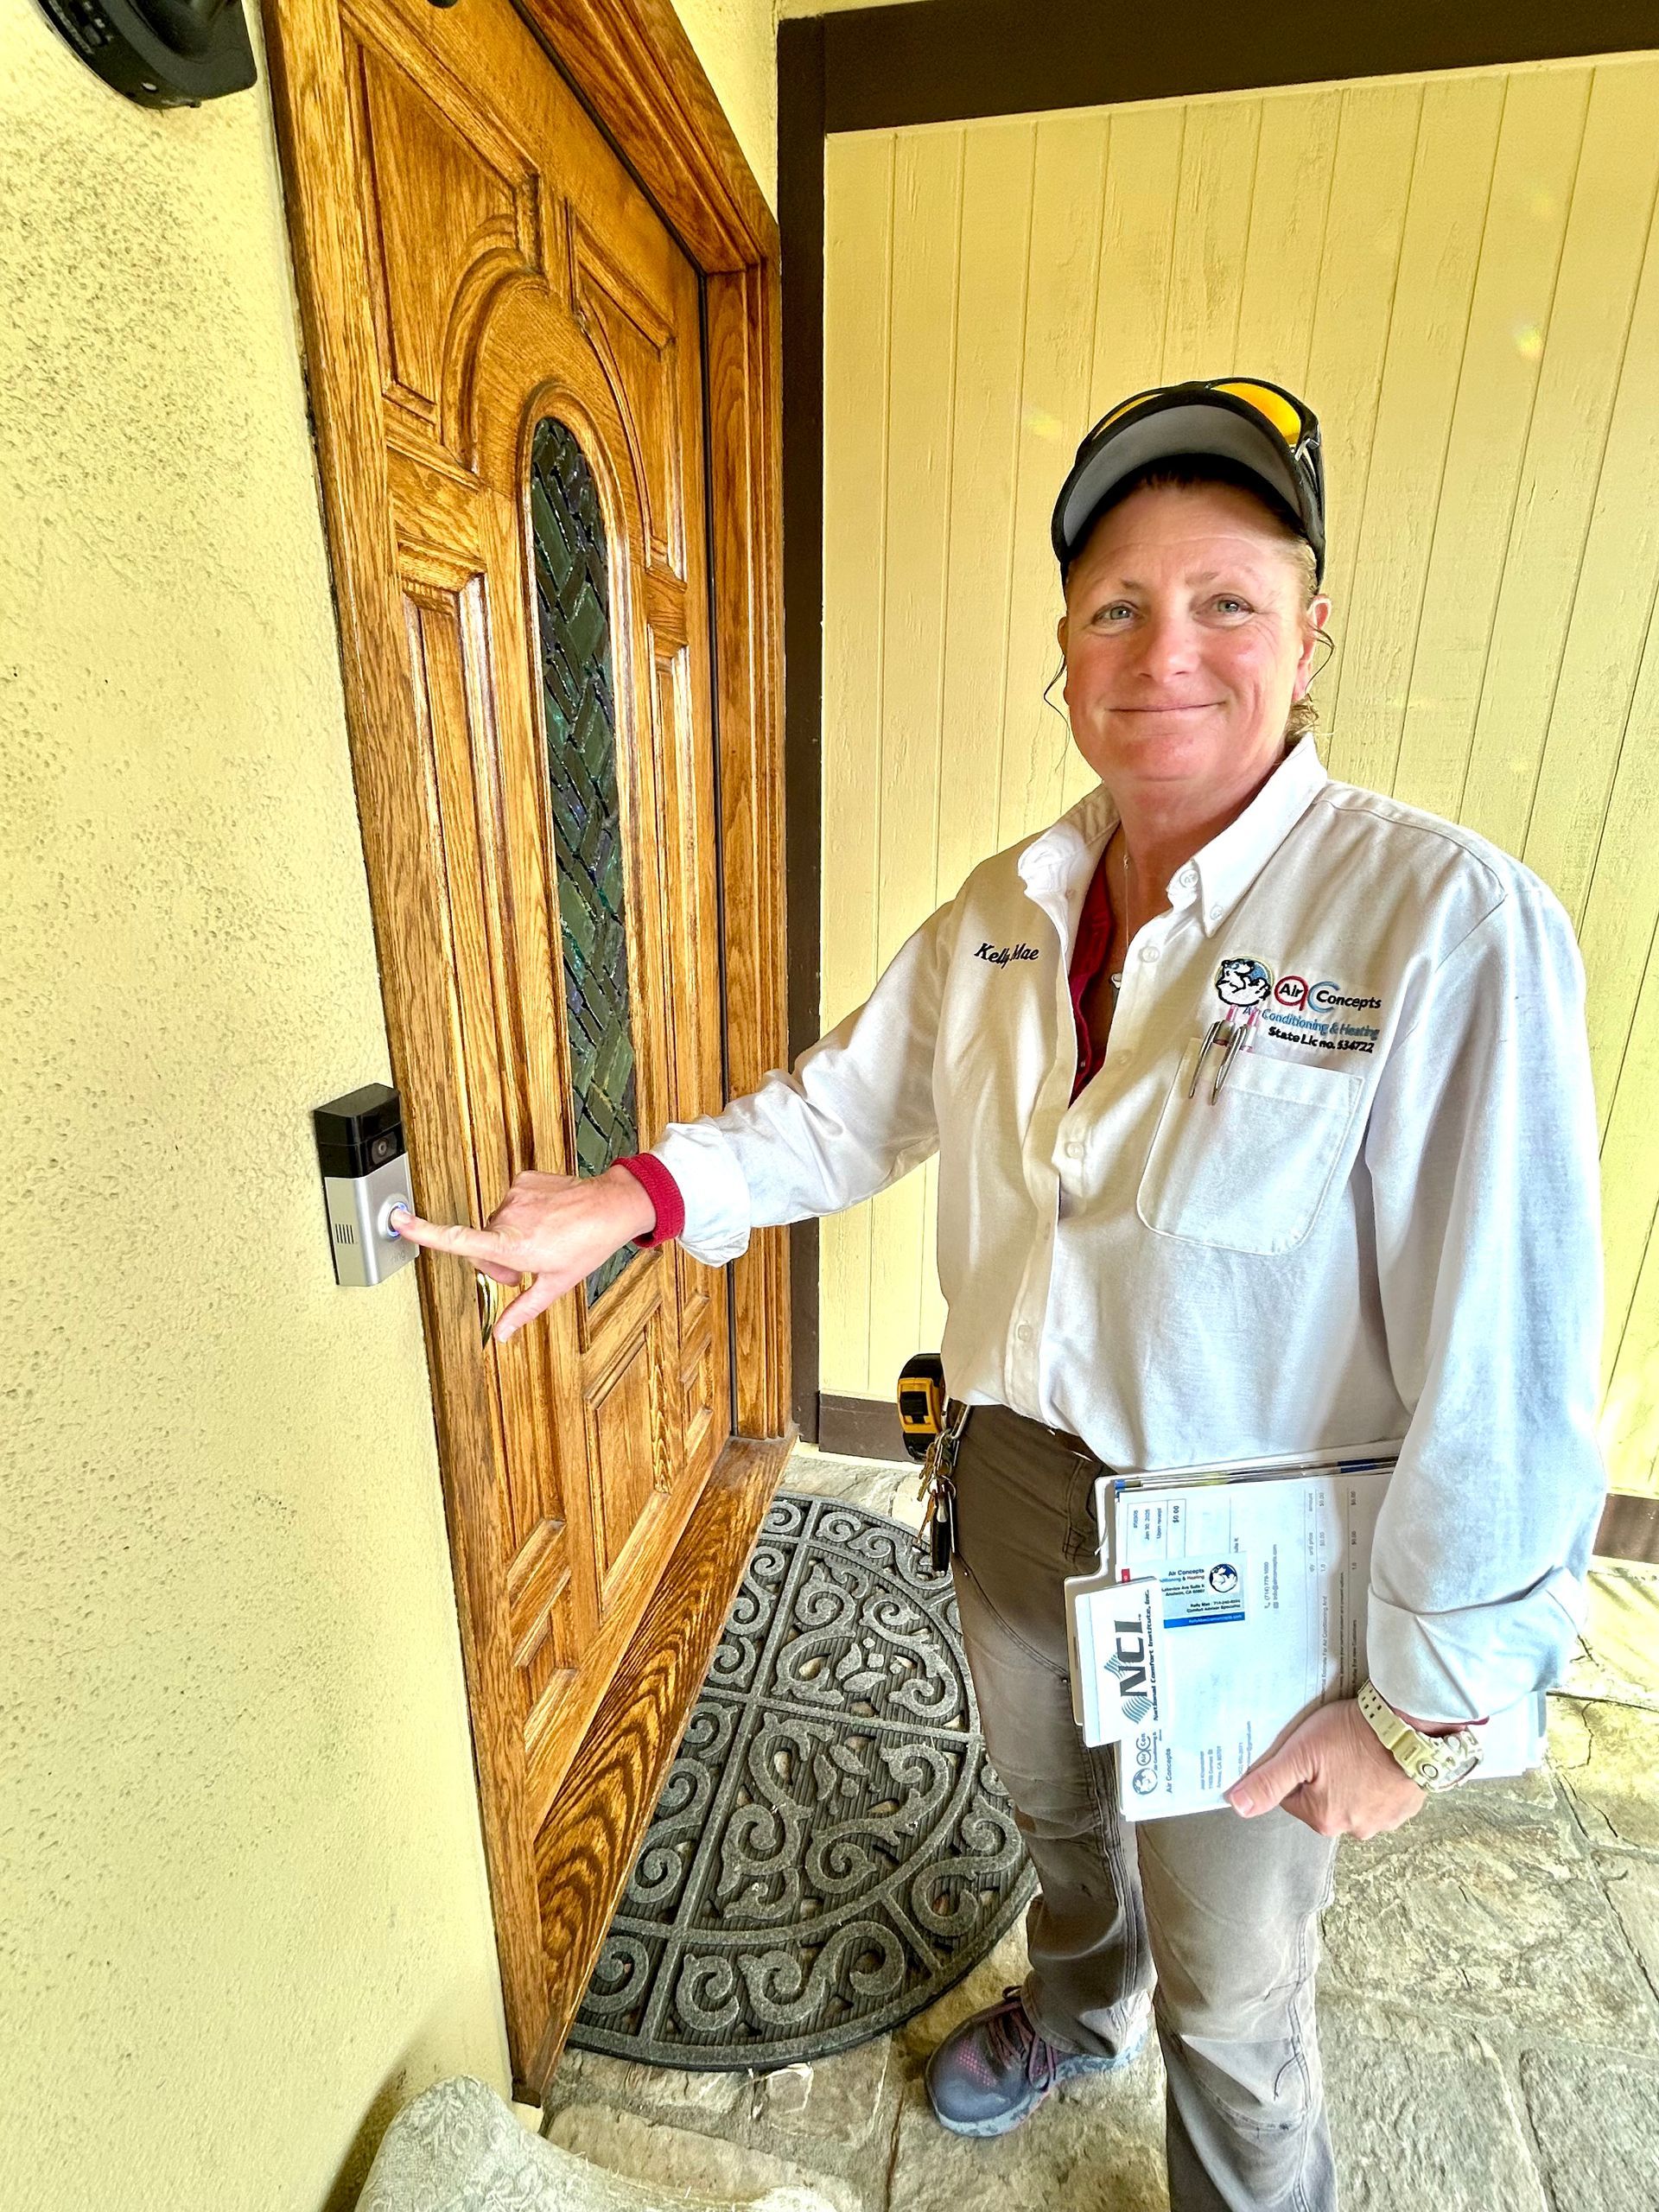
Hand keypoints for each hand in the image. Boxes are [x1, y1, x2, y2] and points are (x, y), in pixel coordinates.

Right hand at [389, 1164, 656, 1340]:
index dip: (425, 1232)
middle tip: (528, 1267)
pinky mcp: (523, 1179)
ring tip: (544, 1240)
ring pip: (497, 1224)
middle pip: (482, 1244)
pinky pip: (512, 1202)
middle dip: (497, 1259)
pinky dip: (524, 1214)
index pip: (459, 1240)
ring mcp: (515, 1195)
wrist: (613, 1206)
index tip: (398, 1221)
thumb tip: (500, 1335)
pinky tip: (547, 1219)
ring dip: (510, 1236)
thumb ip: (522, 1311)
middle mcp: (509, 1218)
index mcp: (513, 1246)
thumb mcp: (555, 1285)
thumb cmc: (588, 1246)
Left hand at [1225, 1699, 1427, 1839]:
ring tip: (1357, 1752)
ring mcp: (1384, 1822)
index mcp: (1323, 1819)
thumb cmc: (1351, 1737)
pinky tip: (1378, 1760)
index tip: (1306, 1750)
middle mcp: (1354, 1829)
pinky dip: (1377, 1783)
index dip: (1294, 1771)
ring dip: (1351, 1782)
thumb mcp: (1300, 1753)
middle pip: (1323, 1802)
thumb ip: (1268, 1782)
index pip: (1292, 1798)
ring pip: (1353, 1801)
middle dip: (1323, 1779)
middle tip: (1332, 1748)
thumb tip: (1237, 1806)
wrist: (1408, 1729)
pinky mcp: (1406, 1809)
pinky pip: (1382, 1798)